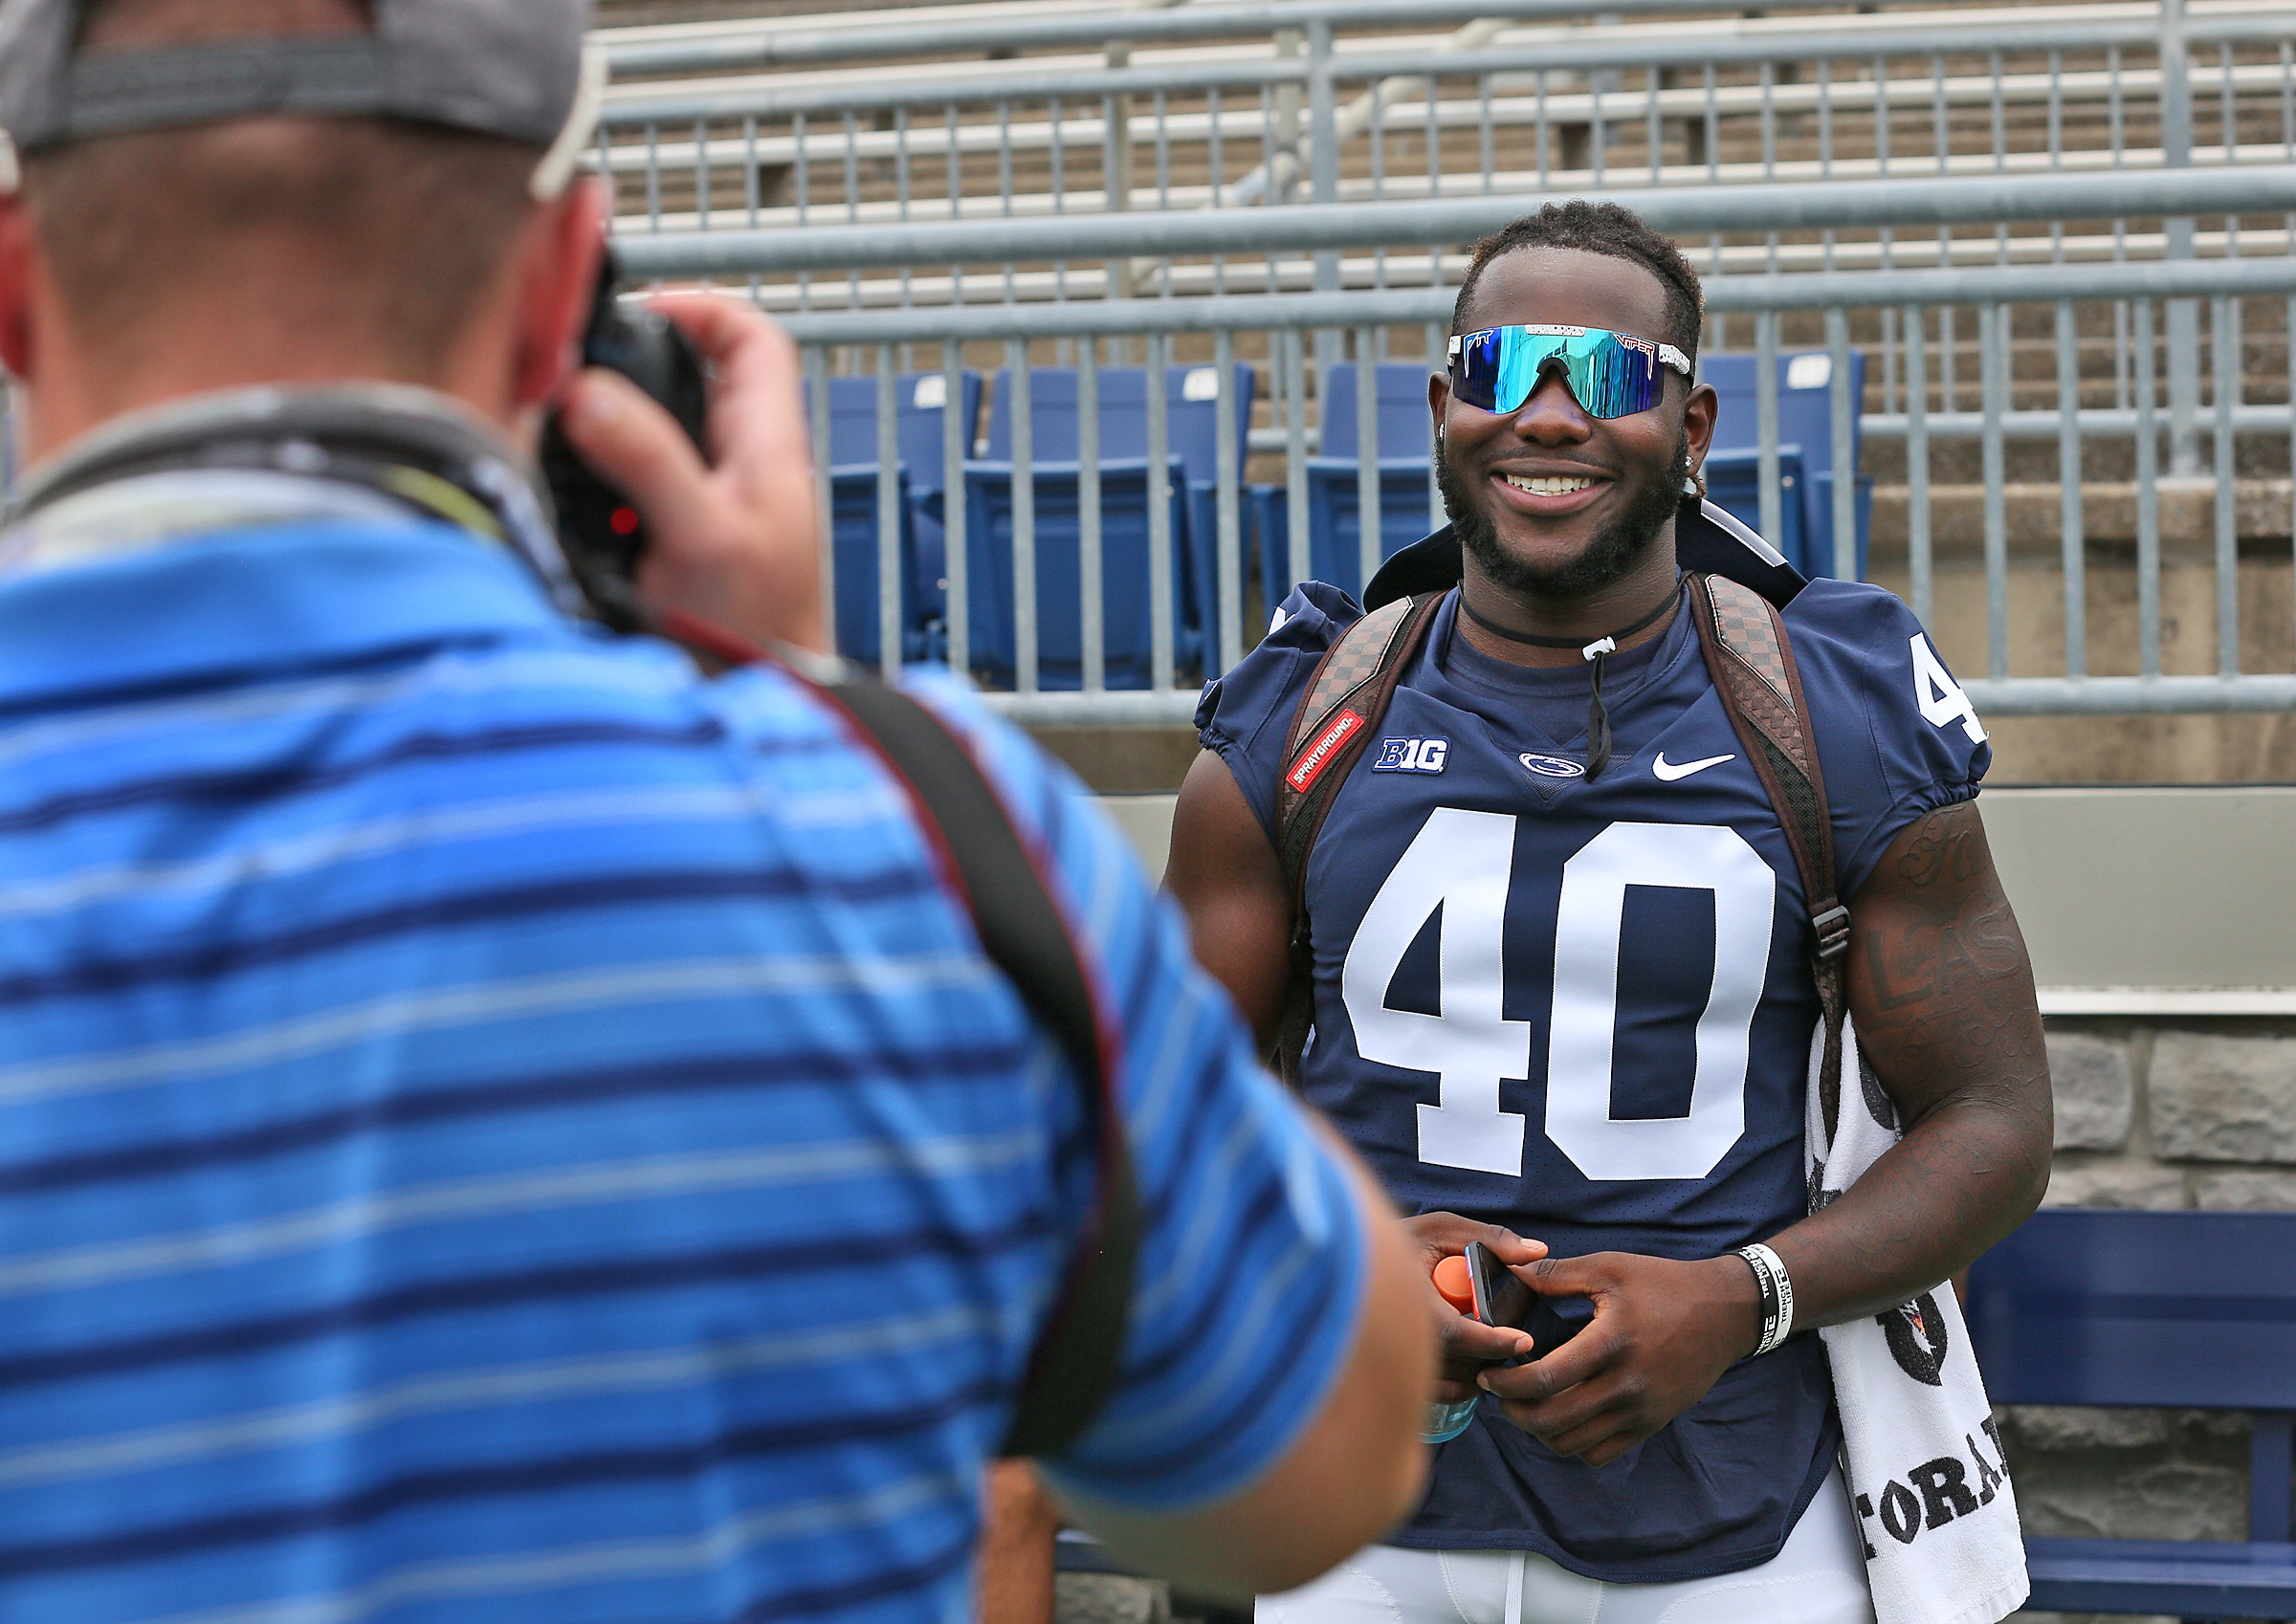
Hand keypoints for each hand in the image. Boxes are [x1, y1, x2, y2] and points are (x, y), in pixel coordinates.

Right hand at [557, 294, 828, 655]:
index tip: (638, 312)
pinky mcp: (682, 544)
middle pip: (690, 382)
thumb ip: (648, 460)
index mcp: (769, 449)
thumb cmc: (759, 635)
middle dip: (629, 371)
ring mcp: (712, 507)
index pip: (753, 341)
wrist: (759, 704)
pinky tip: (572, 499)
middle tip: (573, 374)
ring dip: (606, 432)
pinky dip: (600, 485)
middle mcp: (743, 470)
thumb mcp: (701, 536)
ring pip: (655, 436)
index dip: (700, 309)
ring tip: (560, 432)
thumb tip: (589, 394)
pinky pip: (634, 490)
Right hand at [1397, 1213, 1541, 1402]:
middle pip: (1455, 1362)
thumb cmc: (1400, 1241)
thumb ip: (1492, 1239)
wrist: (1356, 1261)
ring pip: (1447, 1382)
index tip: (1524, 1340)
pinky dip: (1458, 1387)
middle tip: (1515, 1341)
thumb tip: (1538, 1252)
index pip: (1453, 1332)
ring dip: (1476, 1372)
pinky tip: (1472, 1369)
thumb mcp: (1442, 1228)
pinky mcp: (1396, 1371)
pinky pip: (1434, 1393)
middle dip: (1490, 1356)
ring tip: (1494, 1350)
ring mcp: (1393, 1355)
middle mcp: (1396, 1332)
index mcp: (1408, 1296)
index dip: (1492, 1341)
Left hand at [1477, 1252, 1760, 1467]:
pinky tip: (1561, 1418)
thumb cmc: (1664, 1285)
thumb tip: (1510, 1270)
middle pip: (1553, 1421)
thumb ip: (1557, 1275)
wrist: (1725, 1314)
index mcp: (1612, 1342)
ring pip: (1572, 1445)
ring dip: (1539, 1431)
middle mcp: (1627, 1385)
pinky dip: (1571, 1444)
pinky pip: (1599, 1453)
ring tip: (1526, 1406)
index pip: (1546, 1379)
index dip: (1507, 1383)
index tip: (1488, 1374)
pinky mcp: (1651, 1424)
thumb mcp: (1610, 1268)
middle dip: (1514, 1413)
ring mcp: (1641, 1411)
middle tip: (1499, 1395)